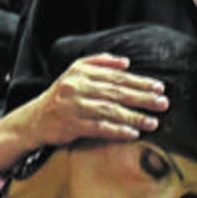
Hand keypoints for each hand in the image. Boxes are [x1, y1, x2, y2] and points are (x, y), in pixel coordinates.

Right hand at [27, 53, 168, 146]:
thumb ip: (100, 63)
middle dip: (142, 98)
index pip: (116, 76)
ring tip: (153, 122)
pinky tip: (133, 134)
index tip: (158, 87)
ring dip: (134, 117)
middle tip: (163, 103)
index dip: (139, 81)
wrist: (34, 120)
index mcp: (81, 72)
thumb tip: (126, 63)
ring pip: (110, 111)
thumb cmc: (60, 97)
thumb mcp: (75, 73)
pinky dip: (117, 131)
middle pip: (116, 92)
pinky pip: (99, 128)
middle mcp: (77, 86)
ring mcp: (73, 106)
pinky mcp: (71, 125)